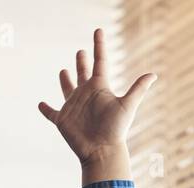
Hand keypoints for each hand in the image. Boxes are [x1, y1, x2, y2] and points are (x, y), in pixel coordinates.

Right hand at [37, 28, 155, 179]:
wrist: (102, 151)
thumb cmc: (115, 130)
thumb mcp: (127, 106)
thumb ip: (137, 89)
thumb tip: (153, 75)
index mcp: (100, 88)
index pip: (100, 62)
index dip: (99, 46)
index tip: (99, 31)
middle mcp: (86, 95)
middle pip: (83, 73)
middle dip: (81, 62)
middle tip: (80, 51)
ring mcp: (74, 107)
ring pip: (67, 89)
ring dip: (65, 80)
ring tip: (63, 70)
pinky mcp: (63, 120)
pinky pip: (51, 113)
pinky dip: (45, 109)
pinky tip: (40, 104)